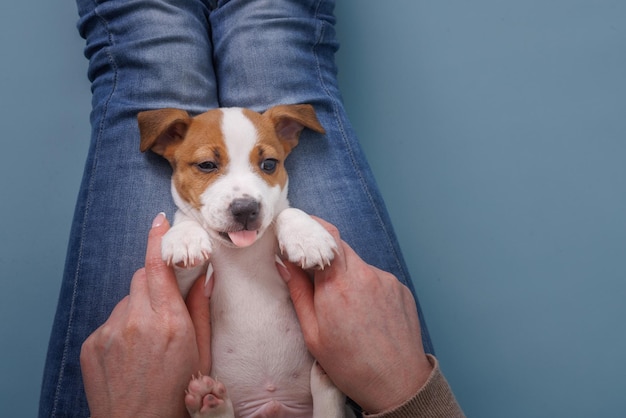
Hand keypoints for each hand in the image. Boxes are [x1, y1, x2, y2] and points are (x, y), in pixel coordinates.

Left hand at [80, 213, 211, 417]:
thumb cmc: (177, 395)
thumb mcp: (201, 353)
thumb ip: (202, 311)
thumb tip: (205, 278)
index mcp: (169, 322)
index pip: (159, 267)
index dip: (158, 240)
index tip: (159, 222)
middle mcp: (136, 321)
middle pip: (142, 278)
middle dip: (155, 281)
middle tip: (166, 303)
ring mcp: (110, 332)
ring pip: (127, 301)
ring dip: (139, 308)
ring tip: (149, 339)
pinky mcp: (92, 343)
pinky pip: (111, 321)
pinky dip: (123, 327)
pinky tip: (132, 352)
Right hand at [277, 217, 432, 413]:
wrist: (398, 384)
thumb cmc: (351, 365)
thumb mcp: (313, 334)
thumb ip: (298, 292)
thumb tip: (285, 262)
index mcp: (338, 285)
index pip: (324, 234)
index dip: (309, 227)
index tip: (297, 229)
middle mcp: (365, 275)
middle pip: (340, 246)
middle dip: (324, 252)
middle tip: (313, 270)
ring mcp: (386, 280)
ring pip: (358, 264)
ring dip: (346, 274)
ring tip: (345, 307)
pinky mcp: (400, 288)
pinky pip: (376, 278)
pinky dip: (365, 287)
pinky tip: (364, 313)